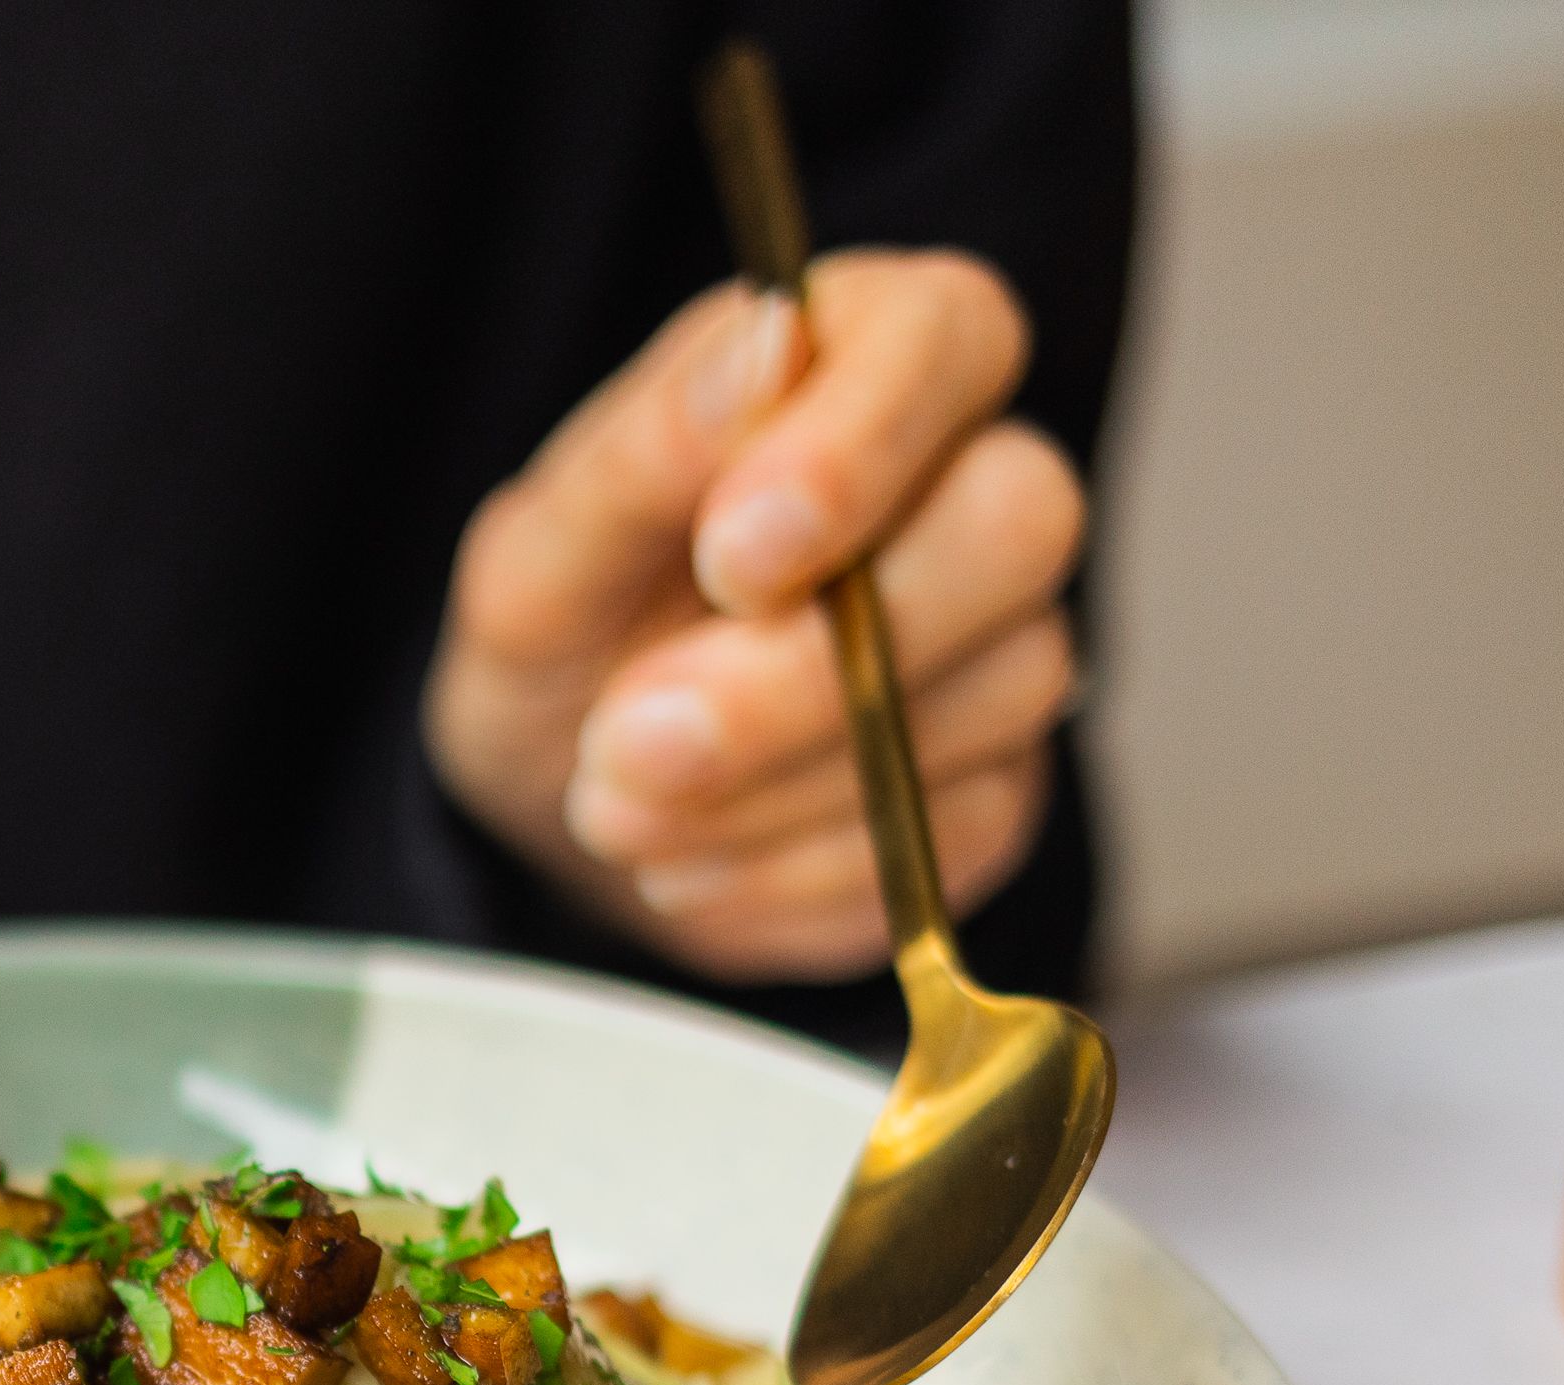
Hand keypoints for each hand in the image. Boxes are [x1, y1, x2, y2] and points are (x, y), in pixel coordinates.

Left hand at [422, 254, 1085, 981]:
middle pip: (1020, 521)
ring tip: (619, 800)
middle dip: (813, 661)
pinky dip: (792, 872)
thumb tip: (765, 343)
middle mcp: (970, 482)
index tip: (729, 557)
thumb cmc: (573, 624)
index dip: (856, 448)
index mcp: (866, 358)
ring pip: (995, 694)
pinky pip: (950, 838)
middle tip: (635, 737)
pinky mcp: (996, 791)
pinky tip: (688, 861)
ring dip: (776, 782)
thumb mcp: (543, 547)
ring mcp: (1004, 643)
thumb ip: (644, 454)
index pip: (946, 334)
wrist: (570, 789)